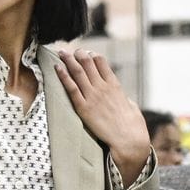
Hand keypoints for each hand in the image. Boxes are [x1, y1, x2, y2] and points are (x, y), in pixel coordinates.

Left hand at [54, 49, 150, 184]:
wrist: (128, 138)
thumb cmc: (132, 126)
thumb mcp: (130, 106)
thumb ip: (123, 99)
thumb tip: (122, 99)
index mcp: (114, 84)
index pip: (101, 62)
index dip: (91, 55)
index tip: (85, 53)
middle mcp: (102, 87)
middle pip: (87, 63)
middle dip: (78, 54)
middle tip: (70, 50)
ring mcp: (92, 96)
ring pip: (78, 72)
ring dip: (68, 59)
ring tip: (61, 52)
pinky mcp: (84, 108)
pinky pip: (71, 88)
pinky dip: (63, 76)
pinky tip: (57, 67)